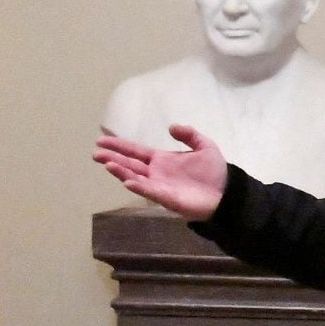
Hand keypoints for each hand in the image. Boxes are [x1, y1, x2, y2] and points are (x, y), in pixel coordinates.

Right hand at [94, 124, 229, 219]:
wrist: (228, 193)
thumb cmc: (215, 172)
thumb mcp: (205, 146)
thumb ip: (189, 135)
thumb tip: (171, 127)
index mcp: (162, 160)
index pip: (136, 151)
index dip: (119, 145)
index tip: (101, 140)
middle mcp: (156, 173)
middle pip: (130, 164)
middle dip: (113, 158)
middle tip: (95, 153)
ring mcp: (160, 186)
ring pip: (135, 177)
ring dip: (121, 171)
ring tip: (107, 164)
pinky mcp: (168, 198)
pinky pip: (150, 191)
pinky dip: (139, 186)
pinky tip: (127, 181)